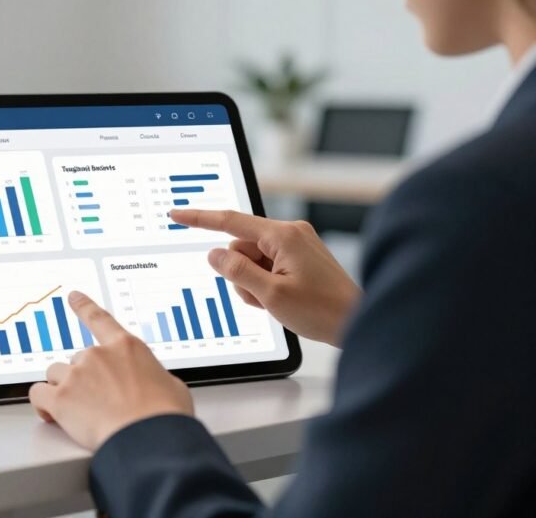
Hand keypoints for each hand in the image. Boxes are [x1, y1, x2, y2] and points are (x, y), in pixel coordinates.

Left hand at [29, 291, 193, 450]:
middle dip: (83, 380)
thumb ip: (151, 376)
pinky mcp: (60, 398)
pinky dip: (42, 405)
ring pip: (55, 375)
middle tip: (98, 403)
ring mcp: (77, 375)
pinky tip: (52, 415)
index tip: (73, 297)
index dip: (84, 306)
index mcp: (126, 347)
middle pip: (76, 360)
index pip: (99, 319)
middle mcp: (98, 355)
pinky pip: (38, 394)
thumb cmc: (164, 416)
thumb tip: (151, 384)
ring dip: (63, 390)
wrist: (149, 438)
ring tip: (80, 412)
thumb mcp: (170, 385)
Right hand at [171, 209, 360, 346]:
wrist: (357, 322)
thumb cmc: (323, 310)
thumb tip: (215, 254)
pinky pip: (266, 265)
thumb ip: (237, 271)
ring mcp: (296, 245)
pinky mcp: (299, 257)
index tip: (177, 214)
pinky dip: (265, 283)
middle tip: (261, 298)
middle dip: (240, 274)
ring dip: (253, 283)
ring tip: (275, 302)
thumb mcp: (270, 295)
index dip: (199, 219)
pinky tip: (282, 299)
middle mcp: (290, 233)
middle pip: (241, 247)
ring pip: (251, 260)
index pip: (230, 222)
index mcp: (283, 236)